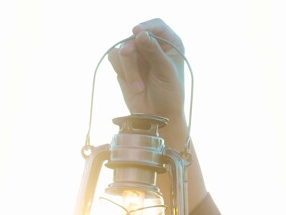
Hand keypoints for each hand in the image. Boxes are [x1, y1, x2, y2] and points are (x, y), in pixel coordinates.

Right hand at [107, 19, 187, 146]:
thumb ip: (153, 52)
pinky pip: (115, 59)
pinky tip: (131, 85)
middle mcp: (153, 48)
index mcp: (170, 44)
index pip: (156, 26)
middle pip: (135, 37)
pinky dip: (120, 70)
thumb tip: (140, 34)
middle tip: (127, 54)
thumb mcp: (165, 72)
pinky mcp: (125, 68)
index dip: (146, 26)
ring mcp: (138, 58)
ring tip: (138, 88)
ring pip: (123, 49)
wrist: (157, 117)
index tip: (136, 31)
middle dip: (131, 48)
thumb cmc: (169, 95)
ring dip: (128, 68)